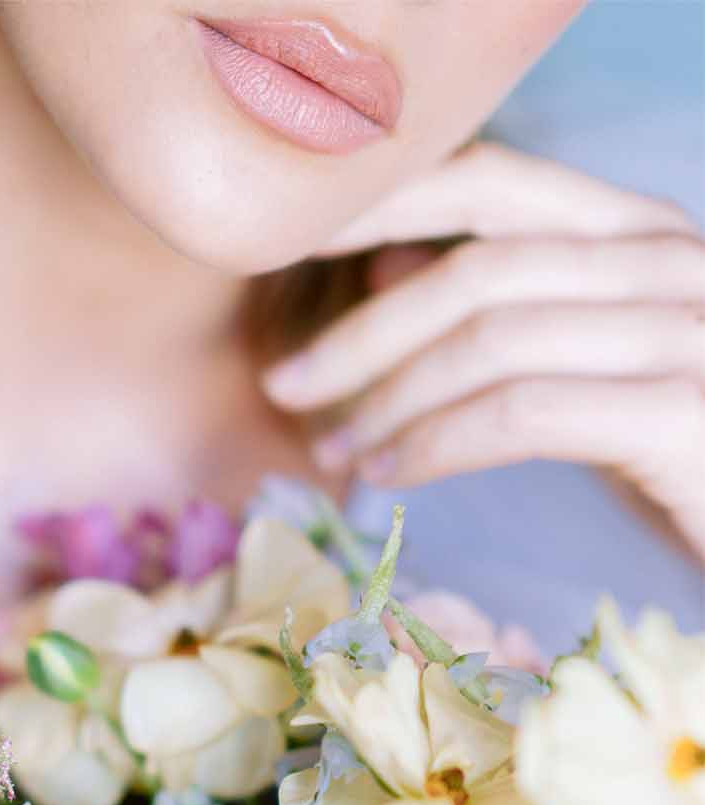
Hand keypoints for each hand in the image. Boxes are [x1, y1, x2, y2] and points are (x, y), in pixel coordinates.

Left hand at [263, 142, 704, 560]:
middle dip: (363, 332)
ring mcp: (681, 332)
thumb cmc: (681, 450)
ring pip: (491, 341)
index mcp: (641, 234)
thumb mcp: (586, 366)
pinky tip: (393, 474)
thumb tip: (386, 267)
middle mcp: (667, 262)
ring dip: (390, 399)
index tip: (292, 247)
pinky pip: (523, 413)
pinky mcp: (680, 413)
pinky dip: (439, 442)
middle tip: (287, 387)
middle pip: (477, 269)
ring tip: (335, 447)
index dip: (383, 205)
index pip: (494, 182)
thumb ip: (502, 310)